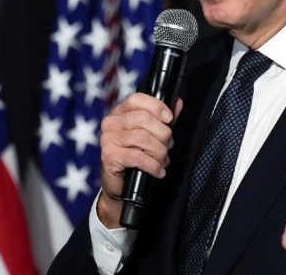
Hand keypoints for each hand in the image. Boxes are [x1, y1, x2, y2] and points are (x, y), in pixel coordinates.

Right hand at [96, 93, 181, 228]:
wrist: (121, 185)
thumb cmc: (137, 156)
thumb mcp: (152, 135)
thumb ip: (164, 119)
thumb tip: (178, 102)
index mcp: (120, 113)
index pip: (137, 99)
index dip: (156, 106)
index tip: (169, 119)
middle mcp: (110, 123)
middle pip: (143, 119)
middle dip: (163, 134)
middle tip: (168, 146)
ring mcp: (107, 139)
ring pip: (142, 138)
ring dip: (160, 152)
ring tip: (163, 160)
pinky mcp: (109, 156)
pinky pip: (138, 157)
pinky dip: (153, 165)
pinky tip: (158, 171)